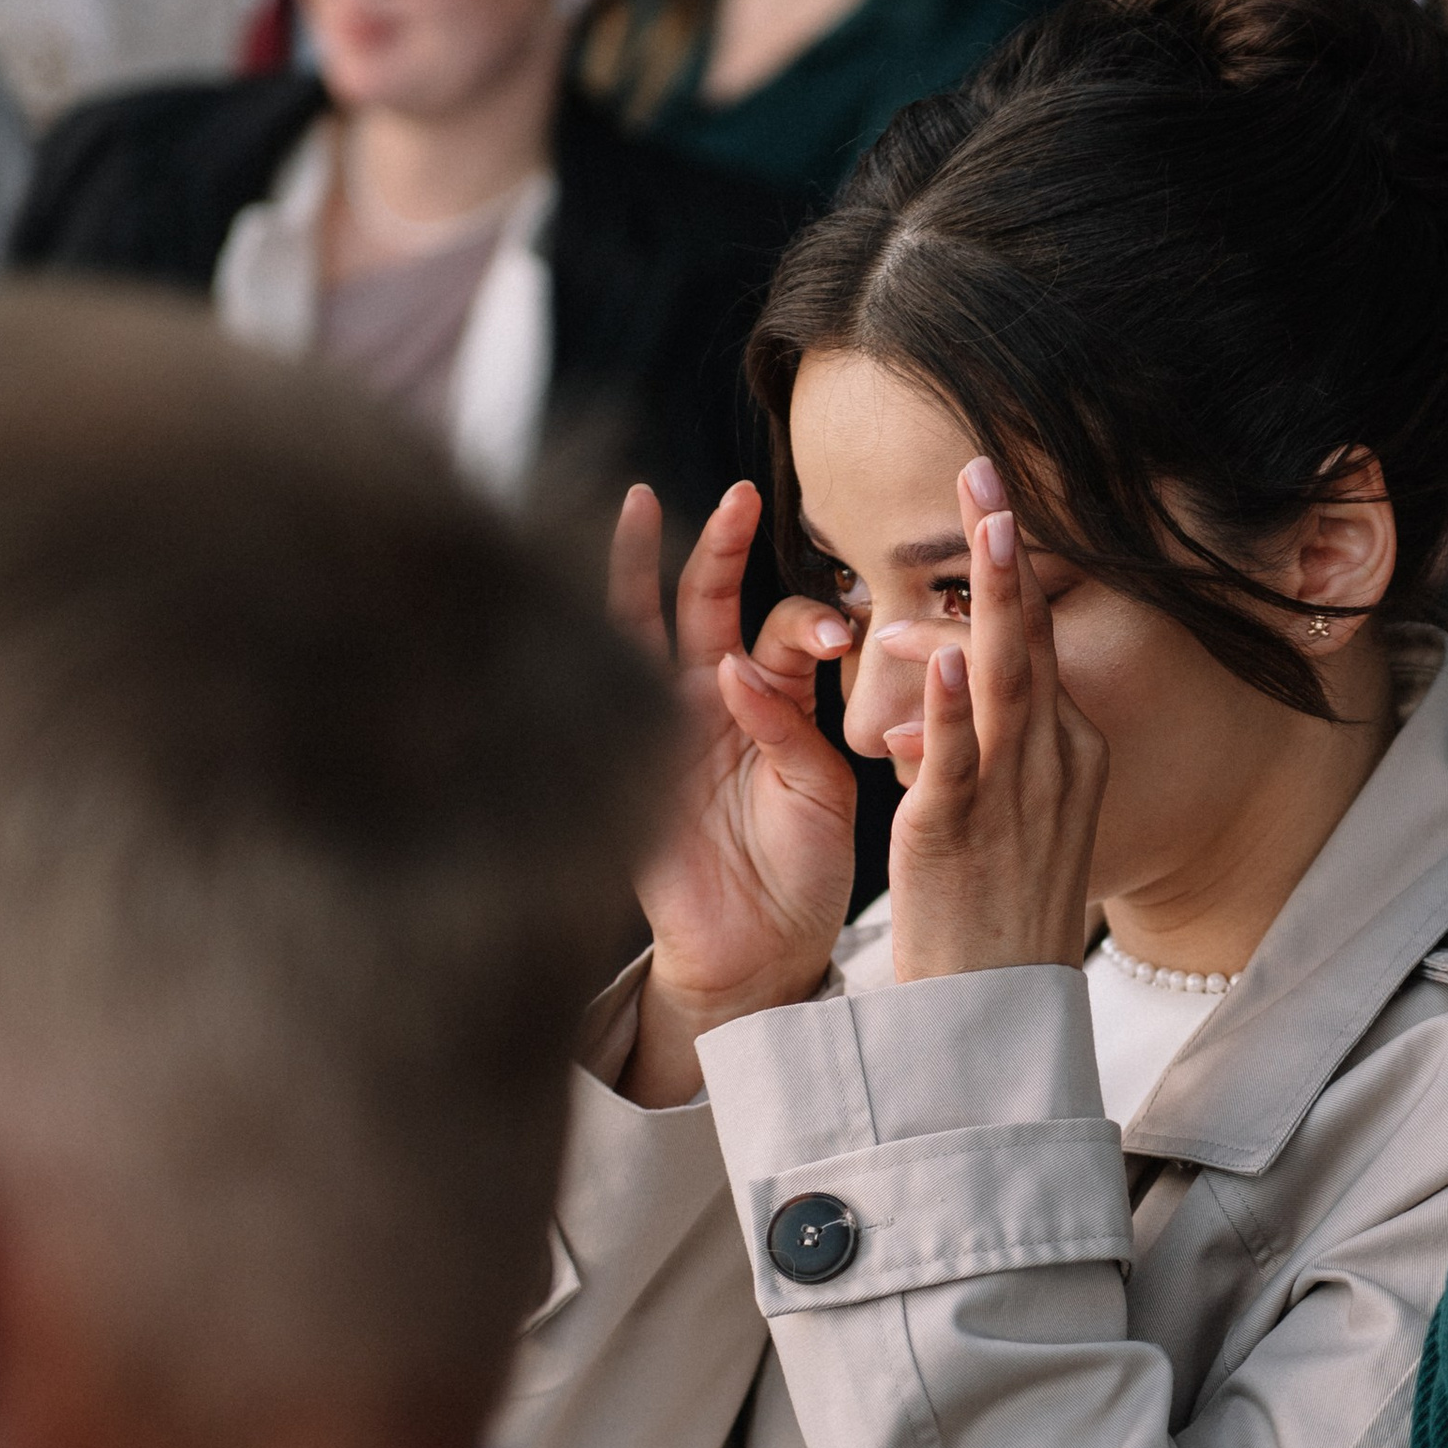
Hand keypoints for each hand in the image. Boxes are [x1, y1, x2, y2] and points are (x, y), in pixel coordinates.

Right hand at [610, 480, 865, 1107]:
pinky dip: (607, 654)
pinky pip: (605, 695)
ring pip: (641, 628)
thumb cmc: (799, 871)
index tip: (846, 636)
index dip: (813, 620)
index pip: (787, 630)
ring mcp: (659, 726)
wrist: (755, 953)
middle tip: (742, 494)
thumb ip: (790, 729)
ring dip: (638, 568)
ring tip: (640, 503)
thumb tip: (734, 670)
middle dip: (720, 547)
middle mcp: (712, 701)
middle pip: (708, 605)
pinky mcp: (621, 763)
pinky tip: (601, 609)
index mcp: (774, 701)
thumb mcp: (817, 792)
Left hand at [877, 460, 1107, 986]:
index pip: (1040, 645)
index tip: (994, 500)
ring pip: (1008, 680)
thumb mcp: (1015, 819)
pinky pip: (962, 758)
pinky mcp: (962, 834)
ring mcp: (1014, 797)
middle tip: (986, 470)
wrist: (996, 1021)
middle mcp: (1054, 764)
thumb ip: (988, 751)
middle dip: (1009, 553)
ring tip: (987, 522)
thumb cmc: (995, 922)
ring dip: (996, 597)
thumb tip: (960, 696)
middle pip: (1036, 639)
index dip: (1014, 572)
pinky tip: (950, 650)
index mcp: (1069, 756)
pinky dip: (956, 702)